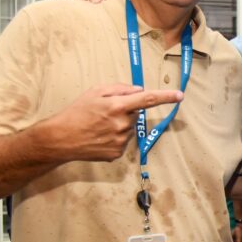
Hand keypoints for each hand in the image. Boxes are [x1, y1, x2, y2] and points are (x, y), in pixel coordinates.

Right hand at [49, 84, 183, 161]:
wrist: (61, 139)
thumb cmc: (77, 112)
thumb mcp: (95, 91)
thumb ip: (119, 88)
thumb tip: (139, 91)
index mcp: (117, 106)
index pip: (147, 99)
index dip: (165, 97)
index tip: (180, 96)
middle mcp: (122, 124)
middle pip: (136, 114)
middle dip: (126, 111)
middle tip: (106, 112)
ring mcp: (121, 141)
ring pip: (130, 129)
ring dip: (120, 125)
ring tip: (99, 126)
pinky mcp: (117, 153)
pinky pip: (123, 142)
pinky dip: (115, 138)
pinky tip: (100, 137)